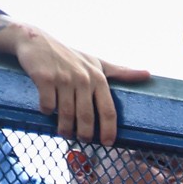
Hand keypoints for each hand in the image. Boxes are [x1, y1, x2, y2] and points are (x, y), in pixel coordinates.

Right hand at [0, 19, 151, 144]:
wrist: (35, 40)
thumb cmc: (69, 55)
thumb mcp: (96, 62)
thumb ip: (120, 72)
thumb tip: (148, 74)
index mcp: (98, 78)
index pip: (108, 110)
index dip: (109, 129)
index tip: (107, 143)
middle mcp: (83, 79)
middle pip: (87, 116)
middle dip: (85, 133)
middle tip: (83, 140)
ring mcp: (64, 78)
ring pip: (67, 114)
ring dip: (65, 128)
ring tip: (65, 133)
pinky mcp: (45, 78)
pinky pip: (48, 105)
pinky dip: (47, 112)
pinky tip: (47, 112)